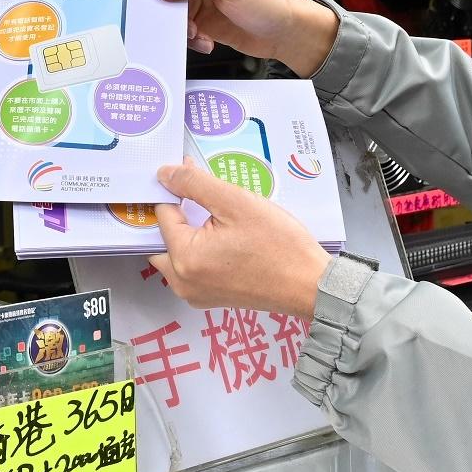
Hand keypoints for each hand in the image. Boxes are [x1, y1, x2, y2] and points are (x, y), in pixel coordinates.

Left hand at [149, 158, 330, 317]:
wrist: (308, 284)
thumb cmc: (279, 245)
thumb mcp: (236, 202)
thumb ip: (194, 184)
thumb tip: (165, 173)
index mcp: (184, 258)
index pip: (163, 213)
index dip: (178, 190)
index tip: (196, 177)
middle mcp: (182, 282)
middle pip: (164, 237)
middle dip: (178, 214)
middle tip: (204, 200)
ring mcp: (195, 294)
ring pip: (176, 253)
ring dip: (189, 232)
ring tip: (217, 218)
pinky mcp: (210, 298)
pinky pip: (192, 268)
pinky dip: (201, 250)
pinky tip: (225, 238)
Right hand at [156, 0, 339, 74]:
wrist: (285, 32)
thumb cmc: (268, 1)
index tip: (161, 2)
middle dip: (170, 13)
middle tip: (183, 25)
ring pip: (170, 15)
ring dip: (181, 30)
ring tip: (198, 35)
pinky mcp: (199, 21)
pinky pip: (181, 31)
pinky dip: (190, 41)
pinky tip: (207, 42)